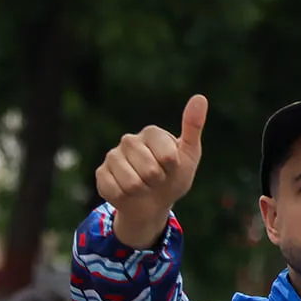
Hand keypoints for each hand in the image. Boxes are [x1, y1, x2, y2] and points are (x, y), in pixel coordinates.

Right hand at [98, 93, 207, 250]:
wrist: (153, 203)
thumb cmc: (173, 177)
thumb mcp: (189, 154)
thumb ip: (193, 126)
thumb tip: (200, 97)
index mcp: (151, 132)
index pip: (167, 156)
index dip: (172, 168)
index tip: (171, 168)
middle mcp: (129, 140)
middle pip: (149, 170)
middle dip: (156, 182)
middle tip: (156, 179)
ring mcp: (113, 156)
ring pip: (132, 183)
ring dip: (141, 191)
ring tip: (143, 186)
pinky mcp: (101, 173)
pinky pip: (116, 191)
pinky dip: (125, 198)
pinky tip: (127, 192)